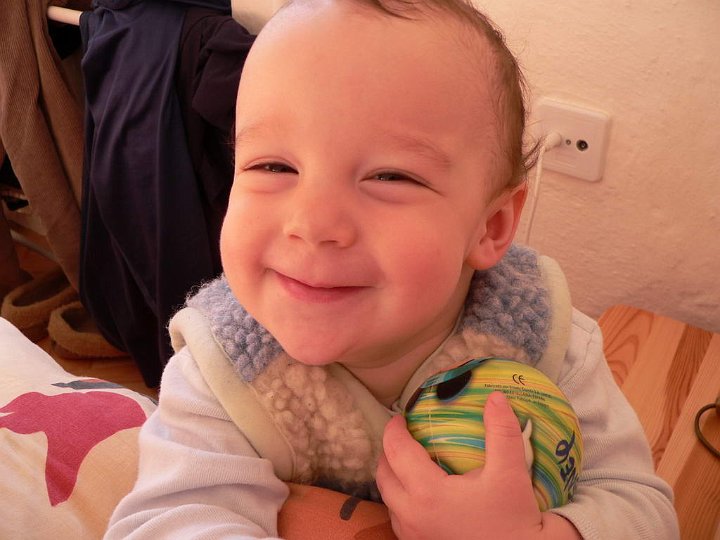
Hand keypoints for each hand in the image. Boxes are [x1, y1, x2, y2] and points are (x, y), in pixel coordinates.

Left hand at [376, 391, 574, 539]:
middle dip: (388, 451)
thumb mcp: (511, 473)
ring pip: (388, 500)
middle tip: (403, 435)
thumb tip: (495, 397)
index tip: (401, 416)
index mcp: (427, 493)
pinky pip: (399, 519)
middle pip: (383, 475)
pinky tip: (421, 493)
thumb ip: (502, 432)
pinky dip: (402, 499)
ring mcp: (414, 536)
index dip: (394, 429)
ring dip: (392, 477)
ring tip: (409, 461)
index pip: (396, 451)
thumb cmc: (514, 520)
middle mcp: (412, 516)